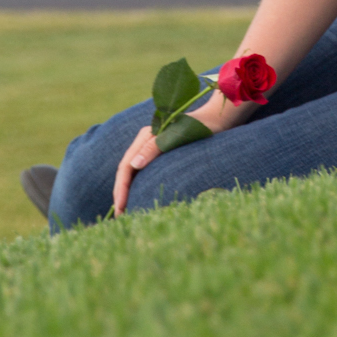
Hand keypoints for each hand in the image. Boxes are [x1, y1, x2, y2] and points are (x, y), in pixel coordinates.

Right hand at [112, 93, 227, 214]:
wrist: (217, 121)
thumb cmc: (200, 127)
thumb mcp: (178, 136)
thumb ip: (154, 147)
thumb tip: (133, 165)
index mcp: (146, 136)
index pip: (126, 165)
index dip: (121, 187)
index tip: (120, 208)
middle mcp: (145, 141)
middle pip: (126, 169)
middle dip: (121, 192)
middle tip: (119, 216)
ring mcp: (152, 147)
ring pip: (133, 171)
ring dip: (127, 190)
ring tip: (125, 212)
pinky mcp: (160, 153)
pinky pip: (143, 171)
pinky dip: (137, 185)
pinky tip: (138, 197)